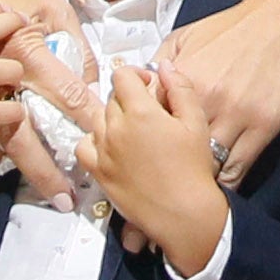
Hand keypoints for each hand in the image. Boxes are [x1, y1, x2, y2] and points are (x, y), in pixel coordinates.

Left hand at [81, 60, 232, 279]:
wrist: (183, 213)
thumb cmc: (193, 169)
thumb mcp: (196, 121)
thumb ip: (180, 88)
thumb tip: (164, 66)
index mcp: (140, 111)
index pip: (122, 76)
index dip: (136, 75)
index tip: (148, 84)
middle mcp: (116, 128)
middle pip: (111, 97)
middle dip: (128, 98)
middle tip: (147, 111)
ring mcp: (104, 151)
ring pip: (97, 119)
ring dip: (112, 117)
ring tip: (132, 129)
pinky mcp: (99, 172)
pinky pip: (83, 146)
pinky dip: (93, 140)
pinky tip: (111, 145)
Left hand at [151, 0, 279, 189]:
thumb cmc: (236, 26)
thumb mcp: (186, 36)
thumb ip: (158, 63)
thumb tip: (142, 89)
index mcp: (181, 77)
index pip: (148, 119)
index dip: (145, 136)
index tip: (149, 144)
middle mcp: (205, 99)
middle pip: (174, 148)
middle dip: (167, 162)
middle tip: (169, 168)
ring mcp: (235, 115)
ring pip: (205, 166)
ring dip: (197, 176)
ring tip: (193, 179)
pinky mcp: (263, 128)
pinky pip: (237, 170)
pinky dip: (225, 180)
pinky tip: (219, 180)